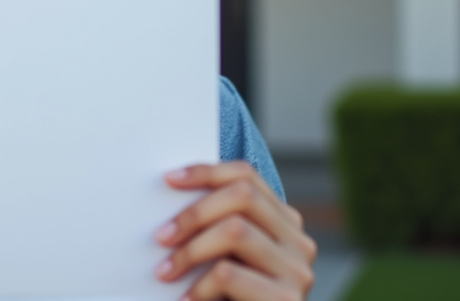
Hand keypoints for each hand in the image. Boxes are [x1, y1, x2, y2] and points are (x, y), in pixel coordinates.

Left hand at [154, 162, 315, 300]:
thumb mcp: (224, 258)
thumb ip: (216, 228)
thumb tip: (170, 189)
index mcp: (284, 223)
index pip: (246, 176)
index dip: (206, 171)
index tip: (168, 180)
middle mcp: (298, 242)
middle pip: (242, 195)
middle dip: (193, 212)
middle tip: (160, 237)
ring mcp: (298, 271)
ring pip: (235, 230)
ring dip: (190, 251)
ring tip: (165, 271)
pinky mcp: (287, 300)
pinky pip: (230, 273)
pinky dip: (199, 285)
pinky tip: (185, 299)